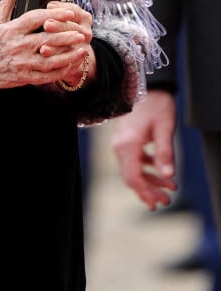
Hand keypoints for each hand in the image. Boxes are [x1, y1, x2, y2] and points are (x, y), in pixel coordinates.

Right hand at [0, 0, 91, 96]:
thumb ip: (7, 0)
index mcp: (11, 30)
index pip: (36, 18)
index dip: (54, 14)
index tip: (69, 11)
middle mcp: (17, 46)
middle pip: (47, 39)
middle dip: (67, 36)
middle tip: (82, 33)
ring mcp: (21, 63)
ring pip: (49, 60)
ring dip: (68, 56)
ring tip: (82, 50)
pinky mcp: (22, 78)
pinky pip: (44, 76)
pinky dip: (59, 71)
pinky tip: (69, 65)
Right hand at [111, 89, 176, 209]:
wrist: (148, 86)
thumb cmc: (157, 105)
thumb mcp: (165, 128)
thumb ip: (165, 153)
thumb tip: (168, 176)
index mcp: (128, 144)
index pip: (133, 177)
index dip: (144, 193)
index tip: (156, 205)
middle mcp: (120, 146)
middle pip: (131, 177)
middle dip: (149, 191)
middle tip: (167, 200)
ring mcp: (121, 143)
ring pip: (133, 170)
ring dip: (150, 181)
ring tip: (169, 189)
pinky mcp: (126, 141)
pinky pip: (134, 161)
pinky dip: (147, 169)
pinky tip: (161, 173)